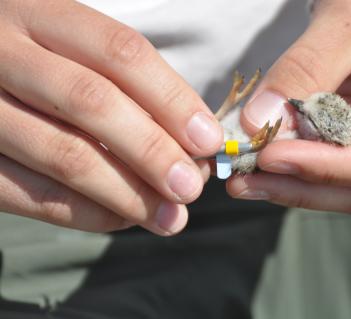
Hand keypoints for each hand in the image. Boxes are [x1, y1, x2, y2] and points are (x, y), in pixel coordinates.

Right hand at [0, 0, 222, 233]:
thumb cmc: (39, 66)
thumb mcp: (73, 53)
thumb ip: (127, 89)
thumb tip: (192, 146)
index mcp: (41, 15)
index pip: (120, 51)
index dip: (172, 99)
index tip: (208, 140)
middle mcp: (3, 52)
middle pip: (91, 102)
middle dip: (152, 151)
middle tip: (191, 186)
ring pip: (63, 154)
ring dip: (128, 194)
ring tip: (171, 216)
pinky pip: (33, 195)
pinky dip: (89, 213)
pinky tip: (126, 219)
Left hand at [228, 0, 350, 213]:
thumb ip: (309, 66)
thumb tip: (257, 121)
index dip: (323, 169)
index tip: (268, 158)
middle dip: (299, 186)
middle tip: (241, 180)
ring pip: (346, 184)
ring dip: (292, 181)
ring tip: (242, 175)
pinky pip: (336, 161)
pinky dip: (299, 159)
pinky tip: (263, 154)